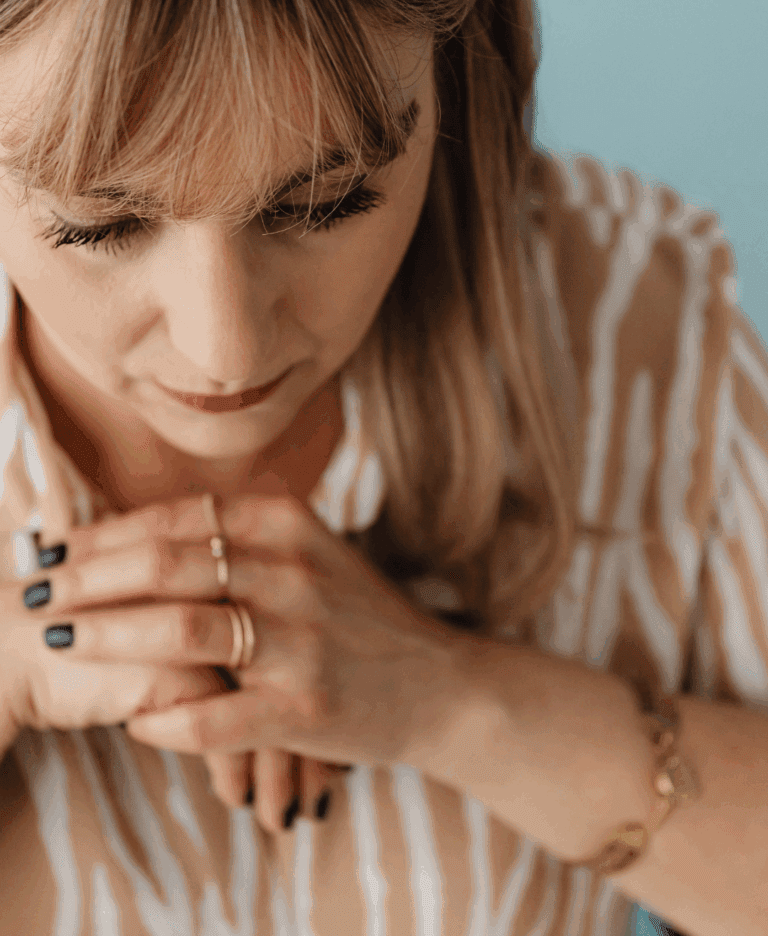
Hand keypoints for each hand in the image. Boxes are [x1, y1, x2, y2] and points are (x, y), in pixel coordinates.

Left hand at [10, 532, 347, 833]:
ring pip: (178, 633)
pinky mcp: (304, 710)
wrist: (440, 683)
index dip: (102, 537)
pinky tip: (134, 719)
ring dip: (105, 639)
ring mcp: (300, 642)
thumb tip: (133, 537)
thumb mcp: (309, 550)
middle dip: (84, 581)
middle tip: (34, 595)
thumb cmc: (359, 615)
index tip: (54, 553)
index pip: (173, 519)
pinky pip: (210, 717)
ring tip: (59, 643)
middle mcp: (292, 573)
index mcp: (287, 523)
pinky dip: (161, 718)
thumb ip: (236, 536)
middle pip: (163, 566)